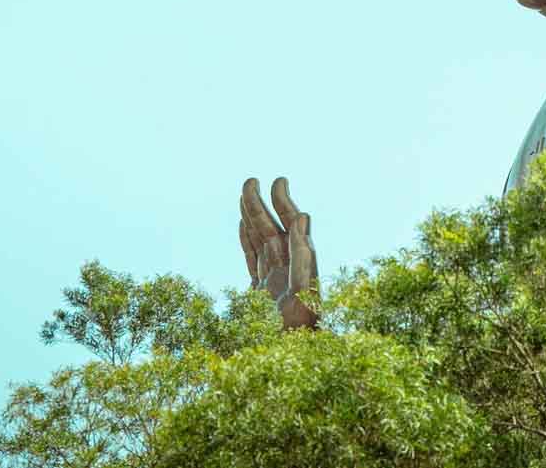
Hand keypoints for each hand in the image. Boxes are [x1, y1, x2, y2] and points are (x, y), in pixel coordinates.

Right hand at [239, 177, 317, 329]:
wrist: (291, 366)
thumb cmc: (299, 336)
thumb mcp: (304, 295)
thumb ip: (303, 256)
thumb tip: (302, 218)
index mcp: (301, 268)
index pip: (292, 228)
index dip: (285, 204)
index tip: (279, 182)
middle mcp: (289, 270)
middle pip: (273, 230)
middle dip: (263, 205)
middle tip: (252, 180)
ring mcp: (274, 280)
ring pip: (261, 241)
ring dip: (252, 217)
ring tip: (244, 193)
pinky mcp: (260, 293)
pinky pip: (252, 259)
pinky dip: (246, 241)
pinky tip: (242, 225)